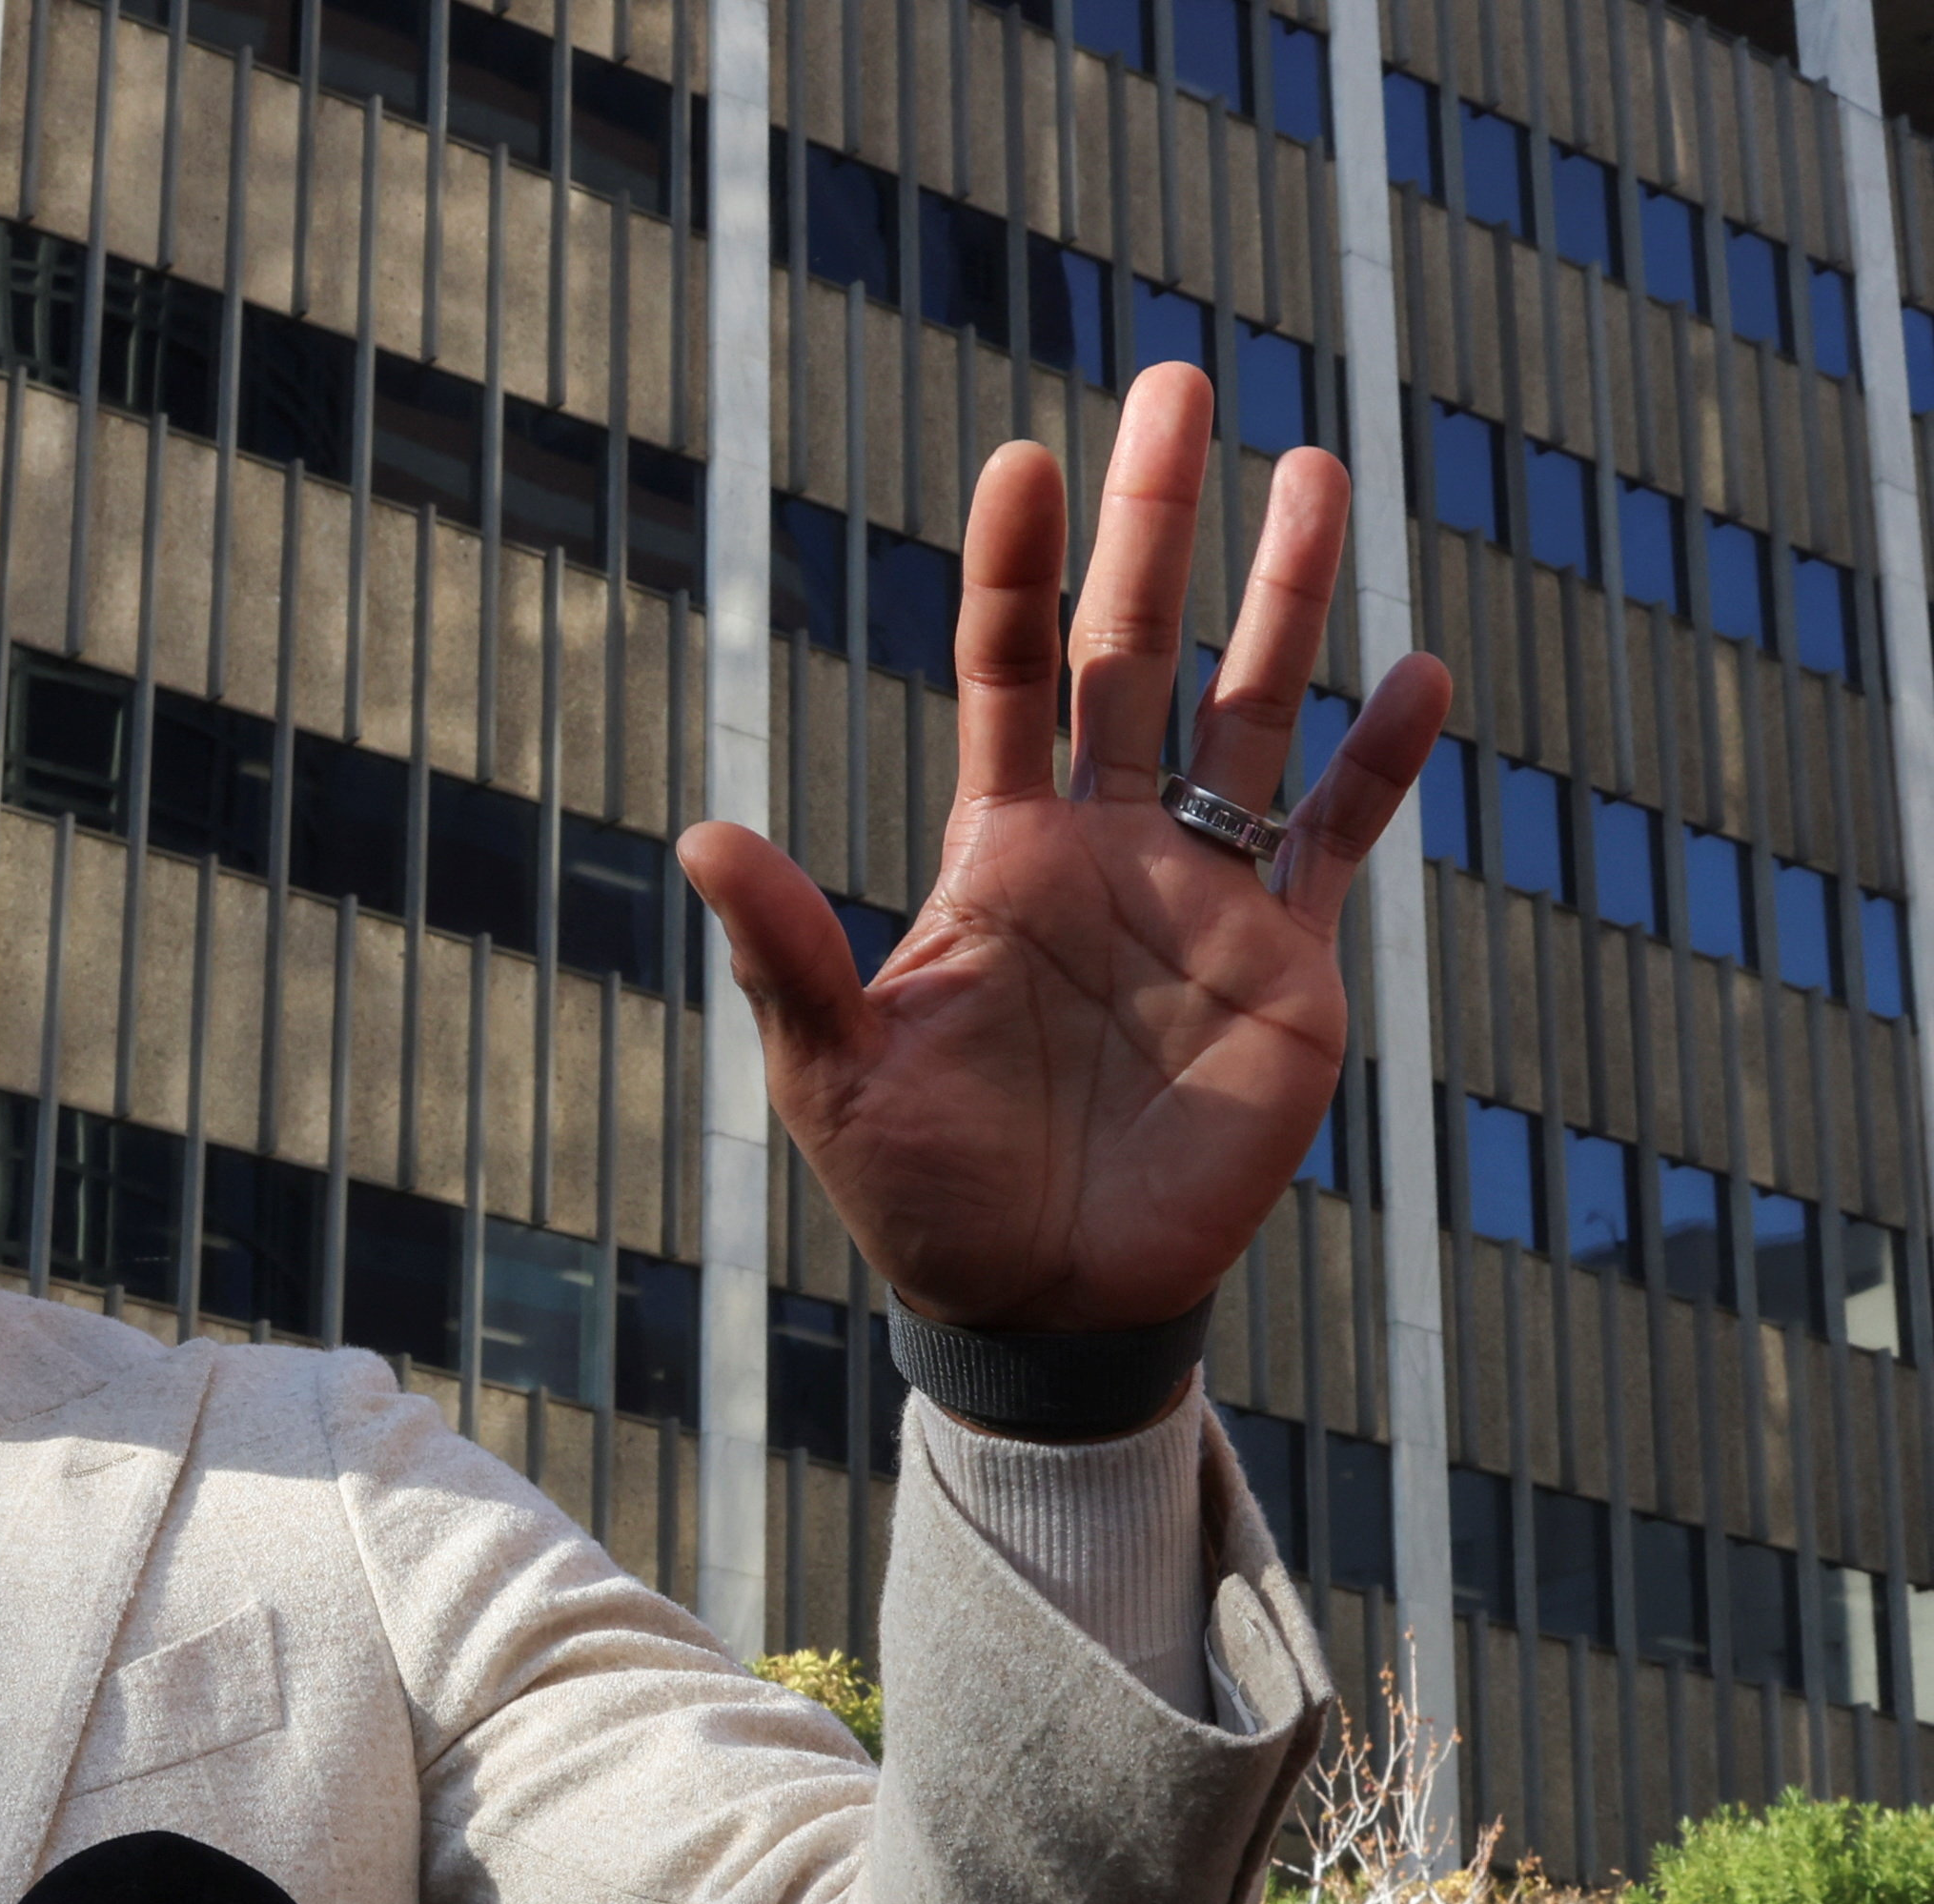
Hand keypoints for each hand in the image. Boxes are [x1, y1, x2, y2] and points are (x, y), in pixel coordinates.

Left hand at [675, 364, 1449, 1333]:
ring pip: (1252, 709)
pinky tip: (1422, 674)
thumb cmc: (923, 1192)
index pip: (1006, 674)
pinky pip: (1338, 840)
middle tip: (1179, 382)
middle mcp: (1103, 846)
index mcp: (995, 856)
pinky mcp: (1284, 965)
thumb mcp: (833, 1072)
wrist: (1040, 1299)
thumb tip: (702, 834)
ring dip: (1287, 597)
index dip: (1016, 569)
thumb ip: (785, 952)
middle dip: (1156, 522)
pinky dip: (1383, 763)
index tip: (1025, 457)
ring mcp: (1200, 895)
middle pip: (1133, 649)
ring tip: (1315, 470)